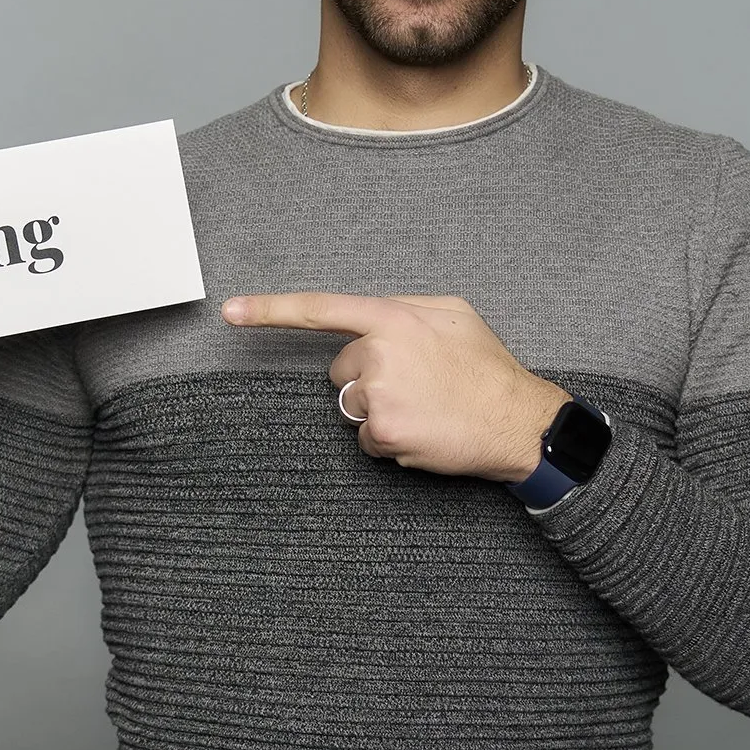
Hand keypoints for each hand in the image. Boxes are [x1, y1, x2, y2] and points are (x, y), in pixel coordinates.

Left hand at [222, 291, 569, 480]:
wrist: (519, 421)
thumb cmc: (487, 369)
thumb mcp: (454, 315)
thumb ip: (404, 309)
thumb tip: (372, 319)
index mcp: (393, 317)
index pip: (320, 310)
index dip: (269, 310)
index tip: (230, 311)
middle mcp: (379, 352)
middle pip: (341, 371)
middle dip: (368, 380)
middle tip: (417, 385)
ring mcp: (379, 395)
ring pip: (352, 407)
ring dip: (380, 412)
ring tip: (425, 408)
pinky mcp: (383, 432)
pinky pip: (366, 438)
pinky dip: (389, 440)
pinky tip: (423, 430)